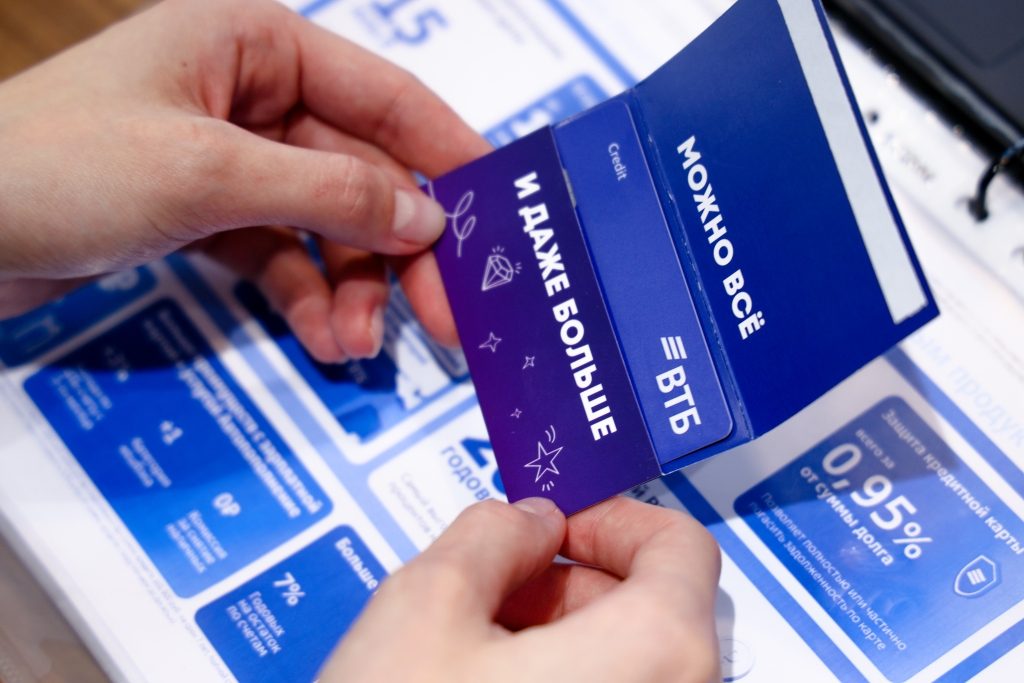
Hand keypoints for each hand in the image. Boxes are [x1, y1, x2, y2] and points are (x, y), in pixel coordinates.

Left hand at [0, 0, 489, 360]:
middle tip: (447, 318)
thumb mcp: (211, 173)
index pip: (384, 97)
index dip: (448, 154)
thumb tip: (426, 219)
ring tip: (356, 346)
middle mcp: (253, 95)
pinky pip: (282, 253)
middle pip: (362, 174)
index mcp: (258, 44)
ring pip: (327, 225)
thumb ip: (330, 194)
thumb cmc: (59, 164)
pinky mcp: (206, 213)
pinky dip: (305, 296)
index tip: (500, 211)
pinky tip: (322, 338)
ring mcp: (231, 159)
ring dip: (351, 287)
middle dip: (397, 251)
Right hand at [322, 497, 721, 682]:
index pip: (680, 545)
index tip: (555, 528)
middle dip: (573, 584)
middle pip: (658, 611)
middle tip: (496, 589)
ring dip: (561, 642)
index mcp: (655, 655)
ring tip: (474, 653)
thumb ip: (490, 533)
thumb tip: (528, 520)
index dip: (611, 518)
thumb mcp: (425, 606)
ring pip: (631, 670)